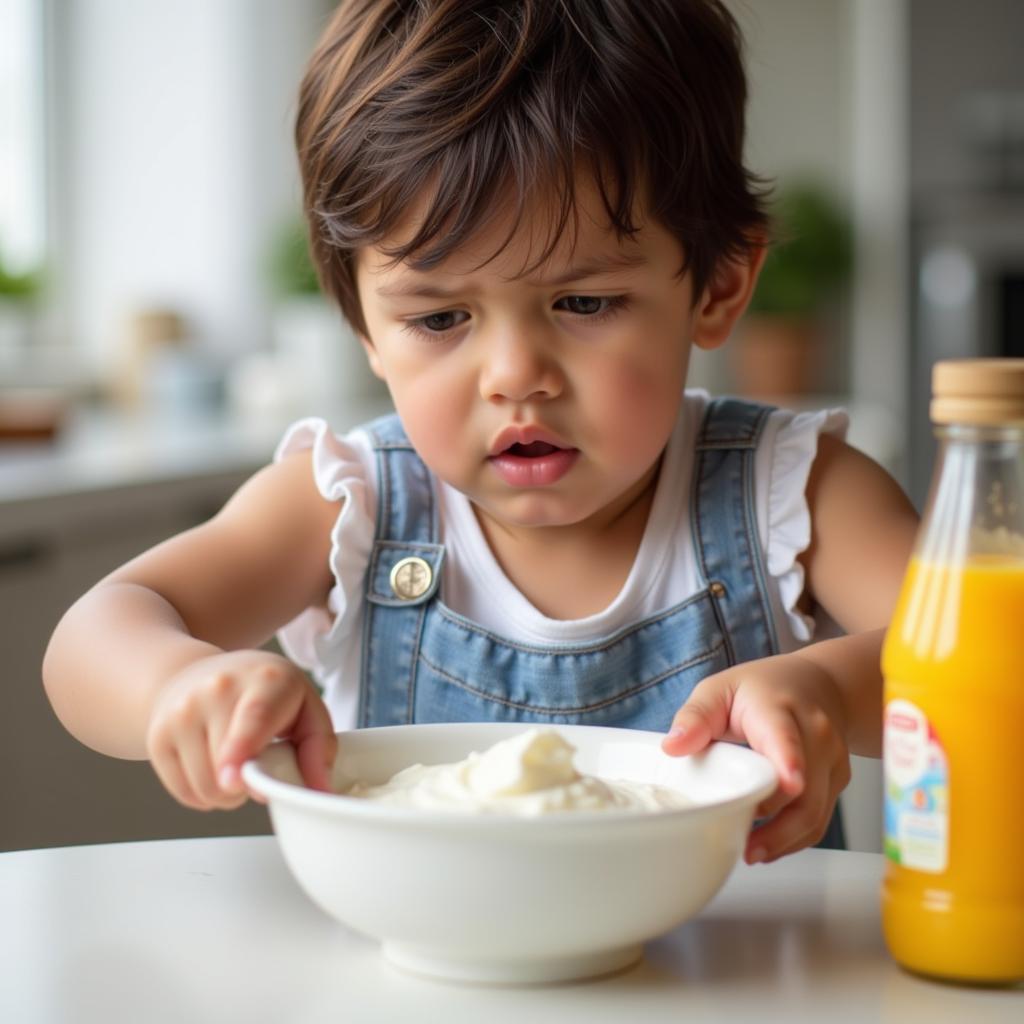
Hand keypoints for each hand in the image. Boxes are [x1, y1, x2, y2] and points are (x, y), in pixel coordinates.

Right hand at [146, 650, 336, 810]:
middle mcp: (217, 689)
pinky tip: (212, 770)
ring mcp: (182, 711)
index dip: (243, 751)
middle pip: (228, 768)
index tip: (238, 781)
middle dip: (249, 785)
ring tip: (236, 769)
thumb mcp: (304, 706)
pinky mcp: (157, 736)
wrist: (197, 674)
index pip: (253, 717)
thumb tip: (319, 791)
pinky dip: (202, 796)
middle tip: (258, 766)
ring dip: (226, 795)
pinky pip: (182, 792)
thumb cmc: (262, 694)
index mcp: (264, 679)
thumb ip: (318, 747)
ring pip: (205, 786)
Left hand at [661, 653, 850, 863]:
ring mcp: (830, 760)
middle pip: (803, 789)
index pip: (785, 738)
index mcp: (779, 710)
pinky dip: (795, 838)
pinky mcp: (836, 782)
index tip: (790, 784)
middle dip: (778, 823)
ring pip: (815, 811)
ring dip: (784, 839)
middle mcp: (815, 735)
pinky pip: (819, 818)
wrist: (816, 685)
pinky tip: (769, 846)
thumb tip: (673, 746)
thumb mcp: (719, 690)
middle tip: (744, 845)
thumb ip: (695, 716)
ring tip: (751, 853)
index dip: (789, 762)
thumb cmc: (760, 689)